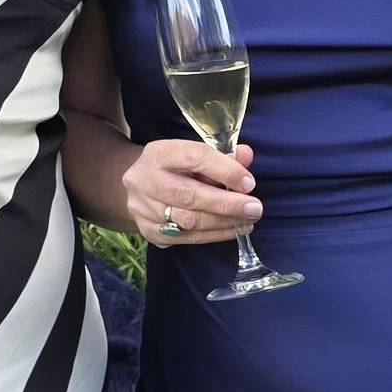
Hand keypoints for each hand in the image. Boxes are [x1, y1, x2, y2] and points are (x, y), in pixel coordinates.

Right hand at [124, 134, 259, 249]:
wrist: (138, 183)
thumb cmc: (173, 166)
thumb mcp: (193, 153)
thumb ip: (221, 155)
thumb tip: (246, 156)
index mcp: (158, 154)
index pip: (194, 158)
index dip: (224, 171)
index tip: (248, 183)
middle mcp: (145, 181)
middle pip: (188, 195)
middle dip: (226, 204)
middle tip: (254, 208)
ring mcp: (143, 209)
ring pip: (187, 221)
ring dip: (223, 222)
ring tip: (247, 221)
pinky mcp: (149, 231)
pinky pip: (185, 238)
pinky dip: (212, 235)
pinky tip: (230, 230)